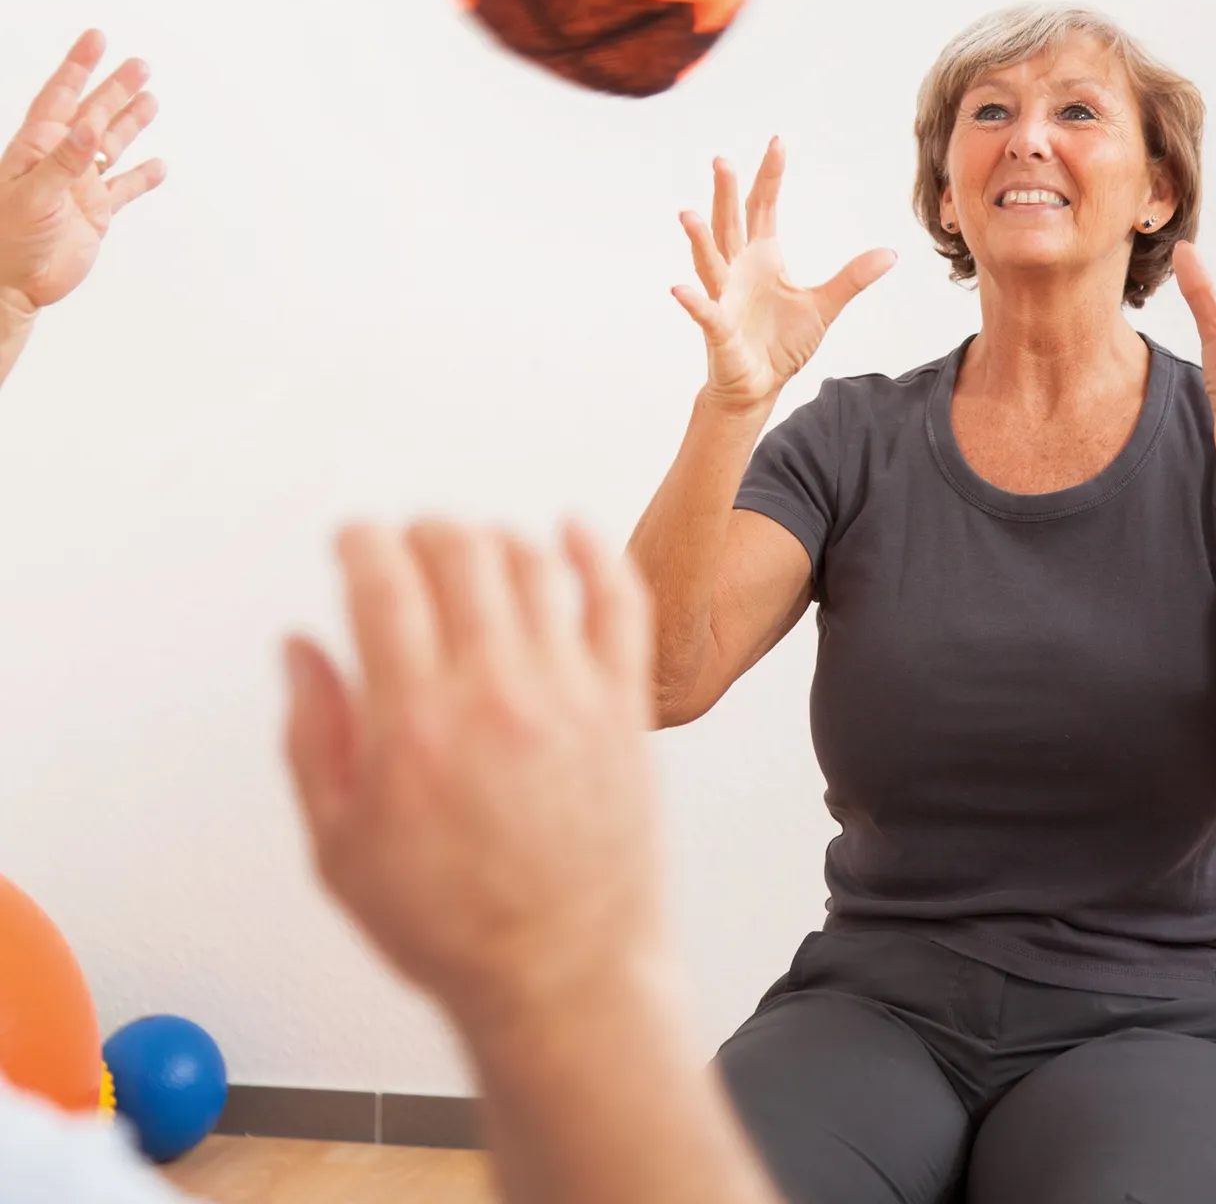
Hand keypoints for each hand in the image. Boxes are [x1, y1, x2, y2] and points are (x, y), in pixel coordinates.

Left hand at [0, 30, 164, 313]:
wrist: (12, 286)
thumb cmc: (6, 240)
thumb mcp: (30, 195)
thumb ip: (63, 162)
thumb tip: (88, 129)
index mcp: (36, 149)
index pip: (60, 98)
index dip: (77, 67)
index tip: (96, 39)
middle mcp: (60, 162)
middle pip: (93, 115)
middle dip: (115, 88)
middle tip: (140, 65)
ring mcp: (79, 187)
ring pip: (111, 146)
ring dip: (130, 123)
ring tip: (151, 99)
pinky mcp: (95, 213)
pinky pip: (124, 188)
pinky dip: (142, 177)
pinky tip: (158, 166)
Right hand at [284, 521, 662, 1034]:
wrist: (562, 975)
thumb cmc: (452, 927)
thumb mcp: (340, 848)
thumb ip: (313, 735)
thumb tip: (299, 649)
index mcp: (415, 726)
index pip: (383, 584)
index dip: (361, 542)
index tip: (352, 539)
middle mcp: (494, 694)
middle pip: (459, 555)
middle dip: (422, 532)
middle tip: (408, 544)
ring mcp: (568, 693)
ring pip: (532, 564)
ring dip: (492, 538)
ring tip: (472, 549)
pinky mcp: (624, 705)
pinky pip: (619, 599)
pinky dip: (594, 551)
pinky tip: (573, 532)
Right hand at [673, 139, 895, 413]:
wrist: (758, 386)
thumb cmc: (782, 344)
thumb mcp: (823, 307)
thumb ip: (852, 278)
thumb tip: (890, 253)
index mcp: (763, 258)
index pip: (763, 208)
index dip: (769, 177)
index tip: (777, 143)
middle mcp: (737, 270)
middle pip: (730, 224)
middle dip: (726, 194)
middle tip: (722, 160)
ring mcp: (723, 298)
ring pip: (709, 262)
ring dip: (699, 239)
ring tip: (688, 214)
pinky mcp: (718, 330)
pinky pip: (705, 313)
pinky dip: (693, 302)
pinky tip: (680, 289)